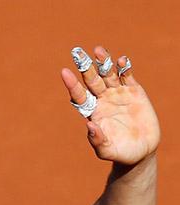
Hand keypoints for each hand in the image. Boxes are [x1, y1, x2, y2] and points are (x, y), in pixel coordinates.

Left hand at [62, 46, 159, 165]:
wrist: (141, 151)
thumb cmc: (119, 152)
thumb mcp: (106, 150)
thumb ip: (97, 140)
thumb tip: (89, 125)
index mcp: (92, 112)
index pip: (79, 95)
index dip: (72, 84)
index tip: (65, 72)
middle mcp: (102, 100)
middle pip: (92, 80)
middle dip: (85, 67)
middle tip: (77, 52)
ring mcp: (118, 94)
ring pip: (108, 74)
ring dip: (103, 62)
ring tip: (98, 50)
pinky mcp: (134, 92)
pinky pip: (127, 76)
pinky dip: (125, 68)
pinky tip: (121, 60)